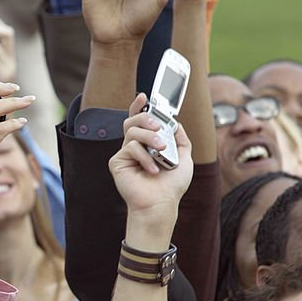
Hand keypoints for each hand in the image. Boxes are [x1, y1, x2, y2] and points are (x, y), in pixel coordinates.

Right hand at [109, 93, 192, 221]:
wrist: (161, 203)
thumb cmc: (171, 185)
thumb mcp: (184, 157)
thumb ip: (180, 138)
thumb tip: (175, 122)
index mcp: (148, 144)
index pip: (140, 121)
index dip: (138, 107)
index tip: (143, 96)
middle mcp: (135, 147)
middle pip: (132, 120)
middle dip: (146, 117)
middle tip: (158, 127)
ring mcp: (125, 154)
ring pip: (132, 131)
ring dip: (149, 137)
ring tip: (161, 150)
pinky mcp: (117, 163)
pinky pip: (129, 148)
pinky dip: (144, 157)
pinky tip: (151, 169)